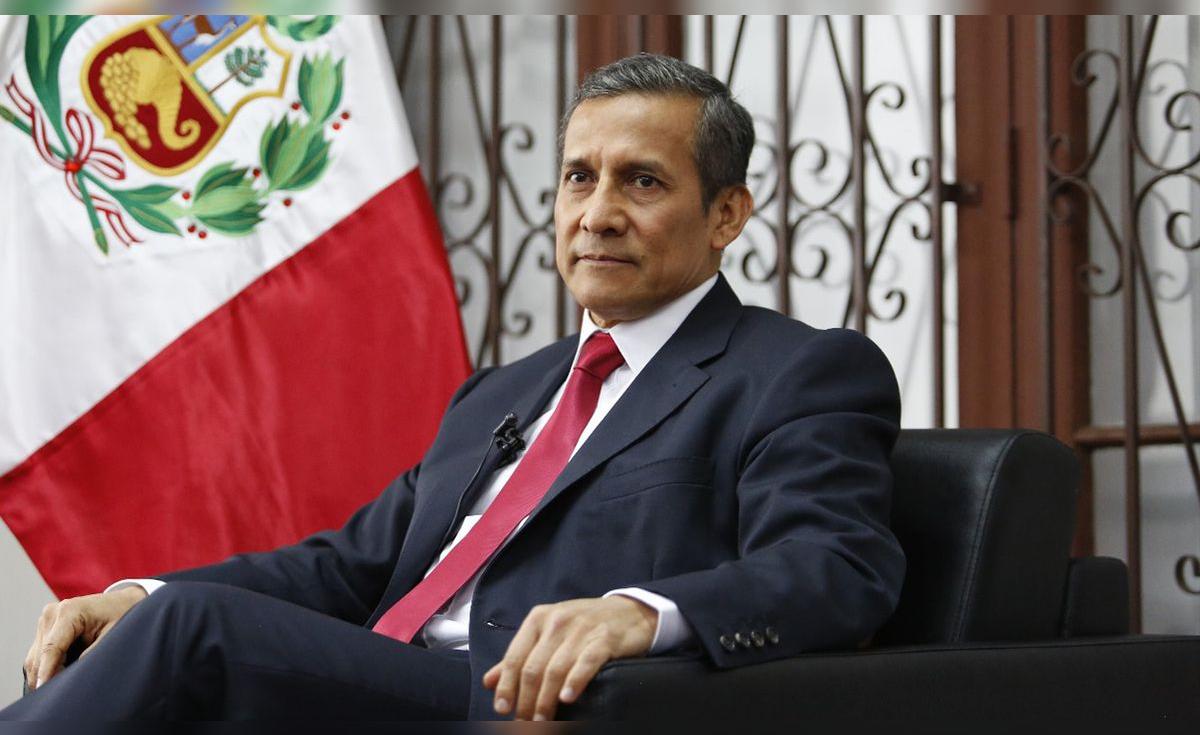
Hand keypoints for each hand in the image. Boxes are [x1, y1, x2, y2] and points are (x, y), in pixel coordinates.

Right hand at [23, 585, 146, 689]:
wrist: (122, 602)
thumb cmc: (121, 614)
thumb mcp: (113, 635)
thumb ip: (93, 653)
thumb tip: (75, 674)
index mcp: (69, 611)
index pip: (51, 648)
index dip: (46, 672)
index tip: (43, 690)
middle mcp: (52, 614)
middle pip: (39, 655)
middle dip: (46, 676)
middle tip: (59, 695)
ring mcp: (46, 620)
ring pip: (35, 657)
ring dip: (45, 673)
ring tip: (64, 685)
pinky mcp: (45, 628)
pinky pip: (39, 654)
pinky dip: (47, 667)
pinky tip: (61, 674)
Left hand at [481, 596, 656, 720]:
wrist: (629, 611)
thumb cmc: (584, 625)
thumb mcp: (549, 633)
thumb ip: (521, 656)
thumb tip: (490, 681)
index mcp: (538, 619)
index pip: (515, 656)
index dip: (507, 686)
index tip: (502, 709)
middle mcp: (557, 621)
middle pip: (534, 667)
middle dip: (526, 700)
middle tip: (525, 722)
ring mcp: (581, 629)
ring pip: (556, 669)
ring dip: (546, 700)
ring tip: (542, 720)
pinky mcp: (604, 639)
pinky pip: (586, 662)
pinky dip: (575, 682)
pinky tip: (567, 699)